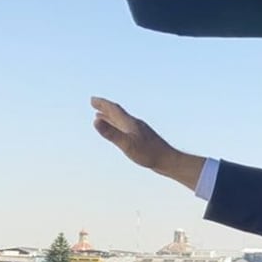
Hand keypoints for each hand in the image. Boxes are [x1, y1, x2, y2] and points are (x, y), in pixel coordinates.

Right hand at [90, 96, 204, 190]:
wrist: (169, 161)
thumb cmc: (149, 154)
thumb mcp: (127, 144)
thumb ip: (112, 133)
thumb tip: (95, 121)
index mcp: (130, 123)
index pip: (114, 110)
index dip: (102, 104)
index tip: (92, 99)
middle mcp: (135, 125)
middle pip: (118, 113)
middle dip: (105, 108)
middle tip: (94, 103)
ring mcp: (140, 132)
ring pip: (122, 122)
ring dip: (111, 118)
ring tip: (101, 116)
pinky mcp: (144, 140)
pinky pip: (128, 130)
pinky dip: (120, 128)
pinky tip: (120, 133)